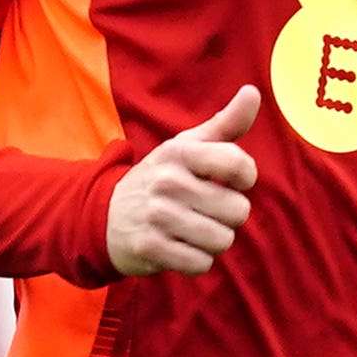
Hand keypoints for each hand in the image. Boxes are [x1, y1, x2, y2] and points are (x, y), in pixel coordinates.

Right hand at [106, 86, 261, 275]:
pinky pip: (201, 264)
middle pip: (238, 211)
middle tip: (204, 210)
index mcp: (181, 152)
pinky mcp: (150, 247)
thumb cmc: (161, 178)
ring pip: (222, 240)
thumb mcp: (188, 146)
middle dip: (227, 216)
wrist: (103, 214)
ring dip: (213, 241)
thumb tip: (253, 92)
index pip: (239, 164)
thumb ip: (226, 123)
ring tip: (192, 229)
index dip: (244, 178)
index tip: (229, 180)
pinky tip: (180, 247)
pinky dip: (196, 261)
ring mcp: (157, 215)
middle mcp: (168, 181)